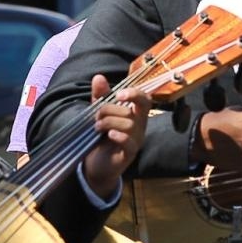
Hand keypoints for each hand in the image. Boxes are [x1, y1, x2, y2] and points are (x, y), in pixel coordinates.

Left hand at [81, 75, 152, 197]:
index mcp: (135, 115)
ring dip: (109, 122)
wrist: (96, 165)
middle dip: (110, 109)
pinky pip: (130, 142)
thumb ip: (100, 96)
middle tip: (96, 116)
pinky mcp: (130, 154)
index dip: (135, 93)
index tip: (118, 94)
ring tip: (97, 128)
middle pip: (135, 109)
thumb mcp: (99, 114)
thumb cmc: (101, 138)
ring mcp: (136, 141)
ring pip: (130, 124)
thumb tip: (98, 77)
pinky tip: (109, 135)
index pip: (145, 99)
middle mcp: (139, 126)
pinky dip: (119, 136)